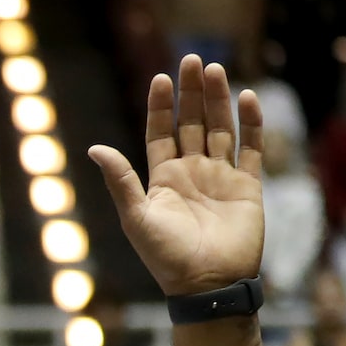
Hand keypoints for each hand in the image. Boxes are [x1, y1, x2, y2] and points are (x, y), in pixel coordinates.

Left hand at [89, 56, 264, 297]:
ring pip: (220, 129)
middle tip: (192, 60)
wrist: (208, 285)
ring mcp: (221, 177)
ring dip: (217, 101)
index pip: (161, 133)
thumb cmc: (166, 256)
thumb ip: (120, 180)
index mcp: (162, 180)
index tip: (161, 78)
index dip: (161, 106)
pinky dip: (251, 124)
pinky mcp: (248, 186)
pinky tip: (247, 98)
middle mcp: (192, 173)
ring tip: (215, 70)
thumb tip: (94, 147)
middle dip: (192, 93)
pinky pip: (251, 149)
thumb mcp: (136, 217)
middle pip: (191, 123)